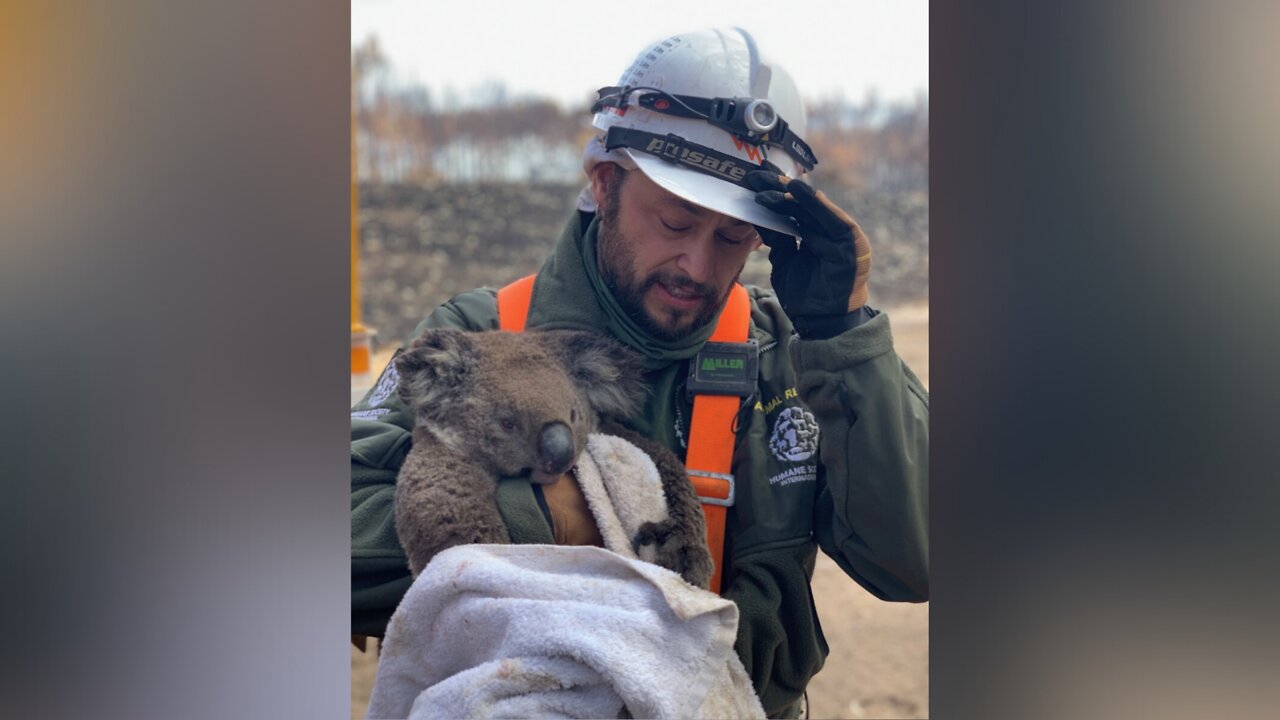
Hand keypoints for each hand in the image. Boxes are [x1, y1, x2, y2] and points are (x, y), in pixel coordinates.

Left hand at [745, 171, 871, 326]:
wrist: (822, 321)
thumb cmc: (804, 295)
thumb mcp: (784, 261)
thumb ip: (777, 240)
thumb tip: (758, 216)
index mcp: (812, 234)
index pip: (790, 208)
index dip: (772, 193)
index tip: (752, 178)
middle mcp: (827, 231)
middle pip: (800, 204)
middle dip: (778, 186)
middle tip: (757, 172)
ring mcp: (840, 235)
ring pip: (813, 207)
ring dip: (793, 192)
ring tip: (773, 178)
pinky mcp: (851, 241)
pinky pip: (832, 217)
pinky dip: (815, 203)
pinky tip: (797, 190)